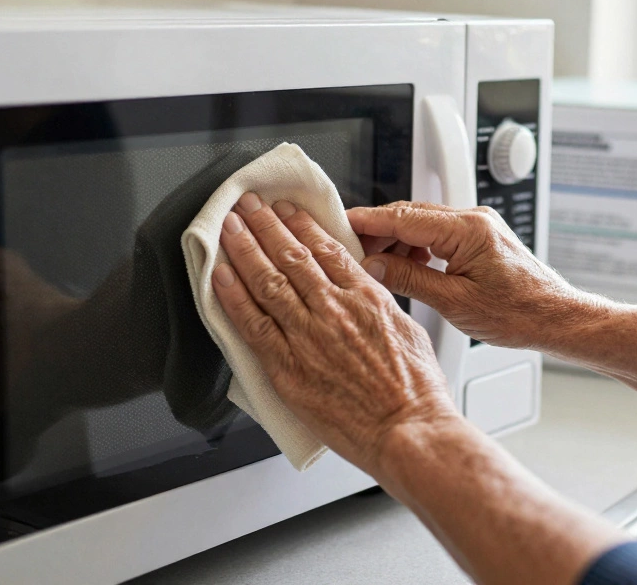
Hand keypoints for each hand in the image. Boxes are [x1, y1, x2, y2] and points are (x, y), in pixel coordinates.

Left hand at [211, 193, 459, 475]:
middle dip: (266, 225)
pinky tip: (220, 276)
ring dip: (244, 248)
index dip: (301, 225)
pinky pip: (253, 325)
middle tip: (248, 206)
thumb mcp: (409, 330)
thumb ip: (379, 305)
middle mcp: (335, 310)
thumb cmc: (416, 392)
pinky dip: (234, 297)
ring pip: (268, 281)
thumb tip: (363, 291)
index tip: (287, 211)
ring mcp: (309, 337)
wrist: (408, 430)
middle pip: (292, 256)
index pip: (327, 249)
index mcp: (367, 298)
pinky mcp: (289, 368)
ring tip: (229, 226)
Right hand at [347, 202, 594, 348]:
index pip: (404, 217)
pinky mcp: (481, 237)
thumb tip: (373, 268)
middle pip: (410, 215)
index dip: (367, 221)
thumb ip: (409, 280)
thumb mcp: (454, 302)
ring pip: (423, 224)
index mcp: (468, 229)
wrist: (556, 318)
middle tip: (350, 252)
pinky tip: (406, 267)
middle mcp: (474, 219)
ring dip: (397, 241)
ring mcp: (479, 226)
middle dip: (378, 232)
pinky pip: (439, 233)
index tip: (339, 224)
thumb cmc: (519, 313)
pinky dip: (417, 247)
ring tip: (375, 266)